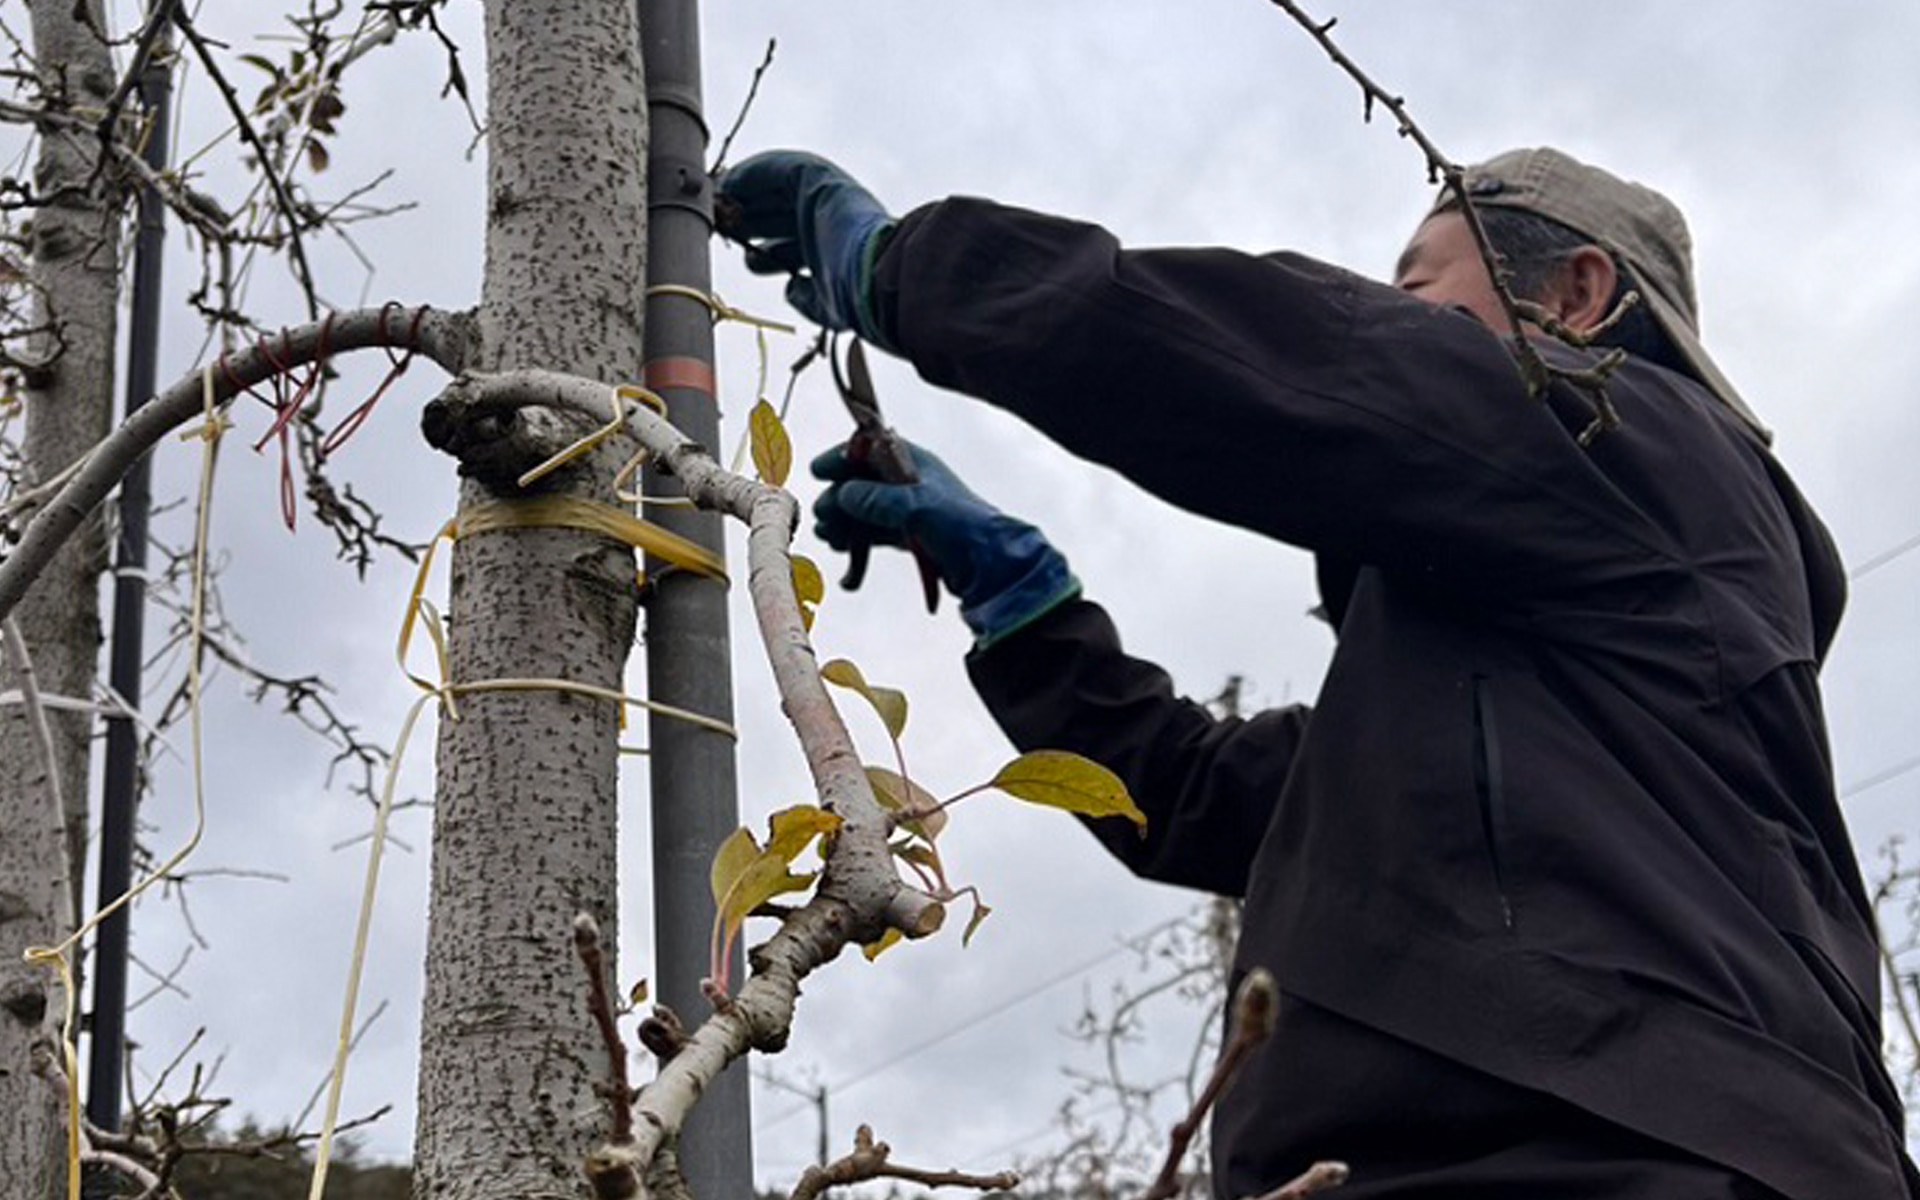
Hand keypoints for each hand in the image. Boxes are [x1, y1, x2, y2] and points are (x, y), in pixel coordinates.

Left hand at [717, 151, 895, 346]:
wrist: (879, 272)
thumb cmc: (858, 295)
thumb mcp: (827, 305)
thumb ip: (807, 298)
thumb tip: (790, 289)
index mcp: (829, 253)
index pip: (790, 247)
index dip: (764, 251)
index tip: (746, 257)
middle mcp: (826, 223)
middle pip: (778, 217)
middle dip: (748, 222)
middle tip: (720, 228)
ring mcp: (824, 198)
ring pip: (775, 190)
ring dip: (744, 195)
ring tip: (717, 203)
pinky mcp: (819, 177)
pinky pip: (777, 168)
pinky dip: (751, 173)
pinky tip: (729, 183)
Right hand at [813, 441, 1078, 645]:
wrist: (992, 566)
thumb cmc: (963, 527)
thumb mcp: (915, 507)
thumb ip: (875, 499)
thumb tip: (843, 494)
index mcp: (913, 463)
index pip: (869, 449)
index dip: (842, 458)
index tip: (818, 471)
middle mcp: (909, 484)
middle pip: (861, 484)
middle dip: (839, 500)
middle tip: (823, 520)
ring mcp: (909, 511)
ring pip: (865, 513)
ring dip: (845, 526)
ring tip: (832, 541)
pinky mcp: (911, 537)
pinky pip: (876, 537)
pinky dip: (860, 549)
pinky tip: (850, 567)